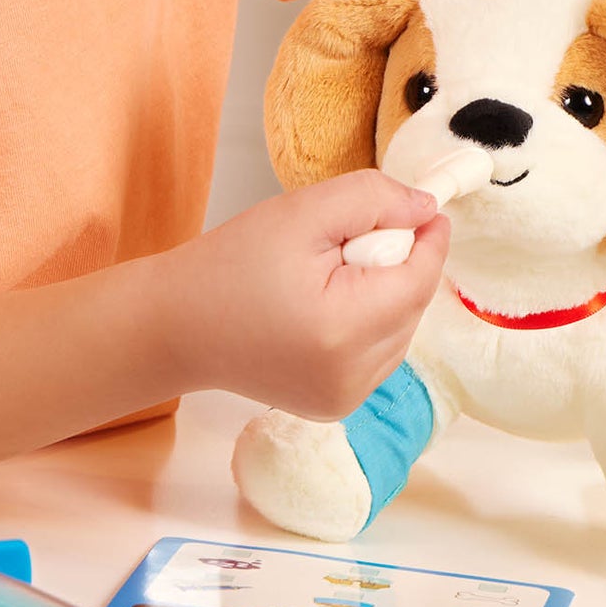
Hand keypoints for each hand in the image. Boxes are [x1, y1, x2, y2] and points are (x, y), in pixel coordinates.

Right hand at [156, 171, 450, 418]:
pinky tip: (326, 307)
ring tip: (330, 276)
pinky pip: (380, 353)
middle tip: (353, 239)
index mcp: (343, 330)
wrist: (176, 326)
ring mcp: (345, 398)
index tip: (426, 209)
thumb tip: (427, 208)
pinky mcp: (336, 406)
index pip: (420, 280)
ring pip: (402, 330)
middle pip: (413, 305)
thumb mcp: (303, 211)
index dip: (429, 240)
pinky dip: (369, 323)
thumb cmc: (230, 265)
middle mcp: (351, 377)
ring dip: (386, 295)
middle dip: (398, 265)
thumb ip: (373, 200)